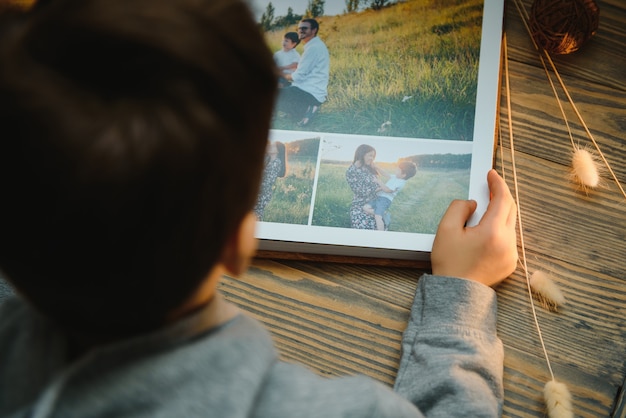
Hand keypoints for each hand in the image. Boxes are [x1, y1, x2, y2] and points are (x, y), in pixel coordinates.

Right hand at [431, 169, 517, 286]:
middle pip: (511, 209)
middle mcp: (508, 242)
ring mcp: (512, 254)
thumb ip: (459, 208)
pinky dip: (500, 227)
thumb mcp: (446, 229)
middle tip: (490, 186)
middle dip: (501, 195)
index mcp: (493, 232)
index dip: (497, 184)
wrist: (456, 294)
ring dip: (501, 212)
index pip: (502, 199)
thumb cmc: (449, 262)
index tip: (491, 174)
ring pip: (510, 223)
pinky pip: (508, 237)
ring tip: (487, 206)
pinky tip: (487, 227)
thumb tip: (473, 204)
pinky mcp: (510, 263)